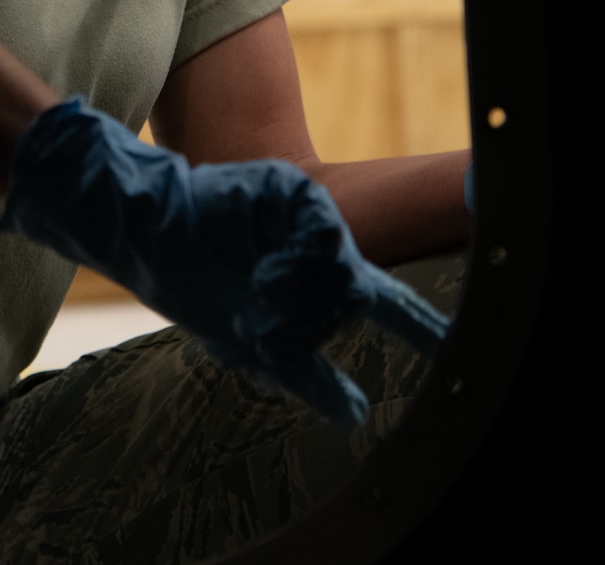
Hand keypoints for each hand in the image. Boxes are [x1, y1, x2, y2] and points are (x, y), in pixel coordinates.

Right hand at [0, 98, 450, 427]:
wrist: (146, 235)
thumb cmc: (196, 285)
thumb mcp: (253, 345)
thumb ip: (306, 376)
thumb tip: (356, 416)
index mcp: (319, 280)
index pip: (388, 306)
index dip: (424, 328)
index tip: (458, 351)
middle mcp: (324, 244)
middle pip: (352, 297)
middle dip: (303, 324)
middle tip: (258, 325)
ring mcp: (310, 213)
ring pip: (338, 270)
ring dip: (291, 299)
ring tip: (249, 296)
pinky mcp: (292, 188)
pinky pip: (319, 236)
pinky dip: (289, 264)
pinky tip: (259, 271)